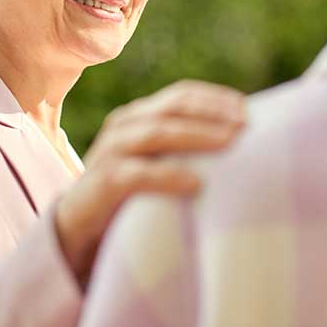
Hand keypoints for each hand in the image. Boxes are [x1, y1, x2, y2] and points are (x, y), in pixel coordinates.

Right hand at [54, 79, 245, 287]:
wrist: (78, 230)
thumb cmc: (130, 196)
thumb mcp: (156, 163)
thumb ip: (184, 149)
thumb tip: (240, 141)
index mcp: (139, 116)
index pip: (181, 96)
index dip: (215, 99)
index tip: (247, 110)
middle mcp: (123, 126)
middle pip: (173, 108)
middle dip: (212, 112)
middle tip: (246, 125)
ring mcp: (110, 152)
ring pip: (157, 133)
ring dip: (197, 135)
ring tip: (230, 143)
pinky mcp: (102, 184)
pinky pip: (138, 175)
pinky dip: (168, 176)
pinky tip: (197, 184)